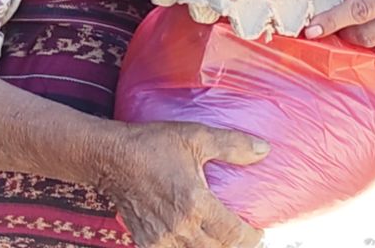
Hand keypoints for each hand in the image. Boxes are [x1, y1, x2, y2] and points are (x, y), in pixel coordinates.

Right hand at [100, 121, 266, 247]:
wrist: (110, 157)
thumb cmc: (151, 144)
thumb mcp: (196, 137)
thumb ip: (233, 145)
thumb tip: (265, 150)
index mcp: (194, 204)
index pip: (233, 235)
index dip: (251, 238)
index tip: (259, 232)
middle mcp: (179, 227)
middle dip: (235, 246)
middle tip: (244, 237)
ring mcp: (161, 238)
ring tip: (221, 240)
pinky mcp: (146, 242)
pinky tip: (194, 241)